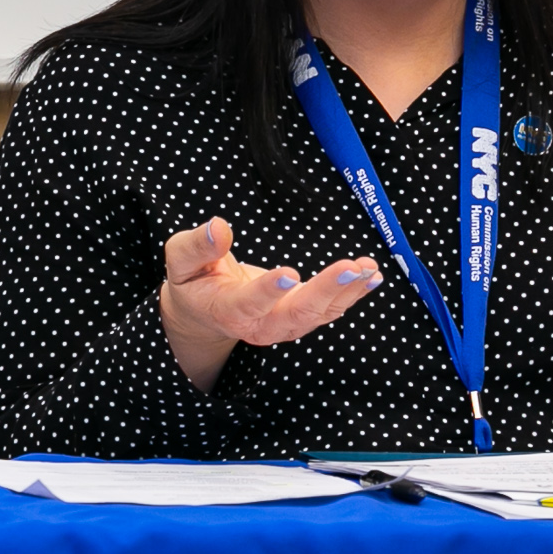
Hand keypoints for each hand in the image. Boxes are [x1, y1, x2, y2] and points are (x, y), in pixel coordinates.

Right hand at [158, 217, 384, 390]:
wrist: (205, 311)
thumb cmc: (194, 281)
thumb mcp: (180, 262)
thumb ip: (196, 246)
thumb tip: (218, 227)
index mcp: (227, 311)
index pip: (248, 304)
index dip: (268, 292)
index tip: (289, 272)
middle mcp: (259, 325)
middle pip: (295, 315)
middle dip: (324, 292)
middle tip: (348, 268)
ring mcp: (284, 325)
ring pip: (319, 315)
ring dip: (346, 292)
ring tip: (367, 268)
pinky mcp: (301, 317)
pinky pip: (330, 310)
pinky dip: (353, 293)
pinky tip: (372, 275)